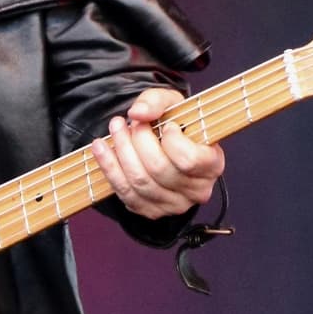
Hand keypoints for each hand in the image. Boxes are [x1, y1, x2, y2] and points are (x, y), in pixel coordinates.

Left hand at [90, 87, 224, 218]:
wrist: (166, 145)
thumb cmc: (176, 125)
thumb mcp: (173, 104)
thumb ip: (157, 101)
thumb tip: (138, 113)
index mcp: (211, 165)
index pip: (189, 160)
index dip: (172, 141)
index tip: (166, 125)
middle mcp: (197, 190)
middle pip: (159, 170)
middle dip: (138, 141)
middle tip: (128, 122)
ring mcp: (174, 204)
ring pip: (140, 182)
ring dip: (120, 152)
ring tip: (115, 128)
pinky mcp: (151, 211)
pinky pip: (125, 194)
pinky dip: (109, 169)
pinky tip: (101, 148)